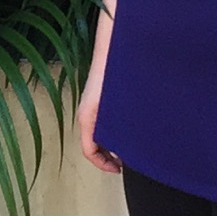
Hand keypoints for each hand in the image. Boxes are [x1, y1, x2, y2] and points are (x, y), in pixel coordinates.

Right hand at [77, 59, 120, 173]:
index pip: (89, 151)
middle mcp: (87, 113)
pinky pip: (102, 121)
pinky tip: (129, 127)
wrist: (112, 46)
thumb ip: (114, 128)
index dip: (103, 164)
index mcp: (87, 117)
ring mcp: (92, 105)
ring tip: (129, 147)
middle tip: (126, 161)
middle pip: (93, 144)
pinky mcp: (99, 98)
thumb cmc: (112, 71)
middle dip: (108, 156)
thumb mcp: (113, 106)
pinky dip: (112, 129)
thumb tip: (122, 149)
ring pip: (97, 132)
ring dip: (110, 143)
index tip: (118, 169)